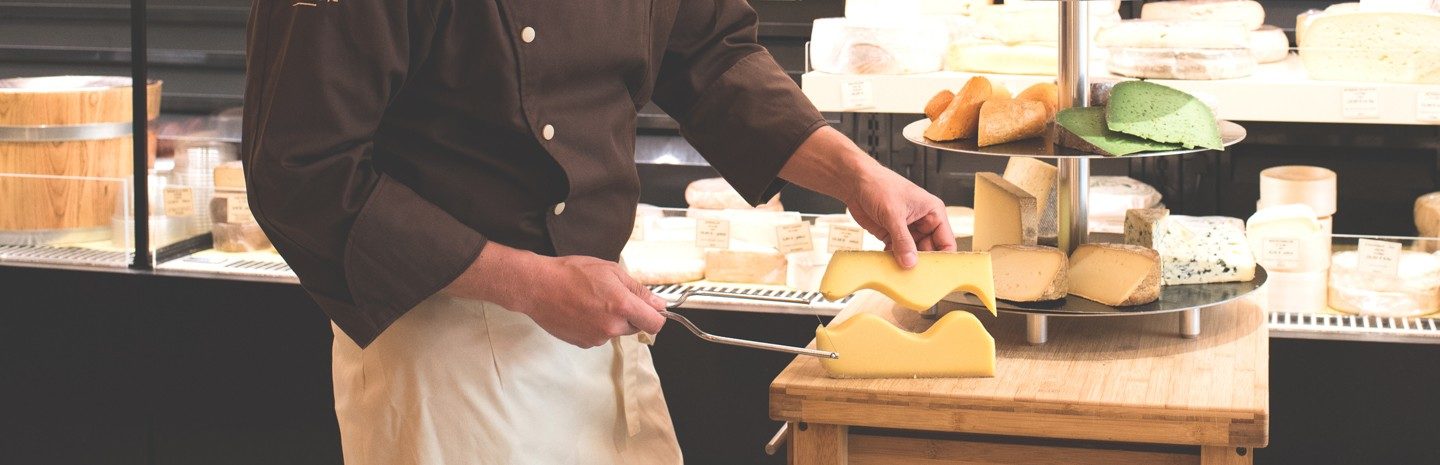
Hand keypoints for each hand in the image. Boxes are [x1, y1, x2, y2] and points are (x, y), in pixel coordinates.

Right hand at [444, 243, 666, 347]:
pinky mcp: (583, 343)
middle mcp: (611, 327)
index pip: (656, 324)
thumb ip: (638, 289)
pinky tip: (582, 311)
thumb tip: (659, 304)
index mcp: (622, 307)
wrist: (538, 287)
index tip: (650, 308)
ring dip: (611, 320)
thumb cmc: (571, 273)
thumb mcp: (611, 271)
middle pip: (636, 327)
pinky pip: (599, 336)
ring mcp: (596, 338)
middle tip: (611, 296)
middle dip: (630, 314)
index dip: (656, 315)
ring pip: (616, 331)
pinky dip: (595, 326)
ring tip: (591, 301)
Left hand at [780, 126, 955, 267]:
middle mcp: (922, 222)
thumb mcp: (894, 214)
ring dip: (907, 264)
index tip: (938, 274)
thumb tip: (910, 262)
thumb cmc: (879, 185)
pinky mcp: (891, 235)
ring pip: (913, 254)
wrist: (854, 182)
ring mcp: (907, 230)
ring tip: (904, 276)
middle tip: (918, 279)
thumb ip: (903, 240)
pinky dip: (894, 261)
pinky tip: (891, 269)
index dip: (943, 257)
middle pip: (930, 250)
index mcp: (932, 212)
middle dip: (923, 264)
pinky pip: (898, 253)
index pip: (946, 241)